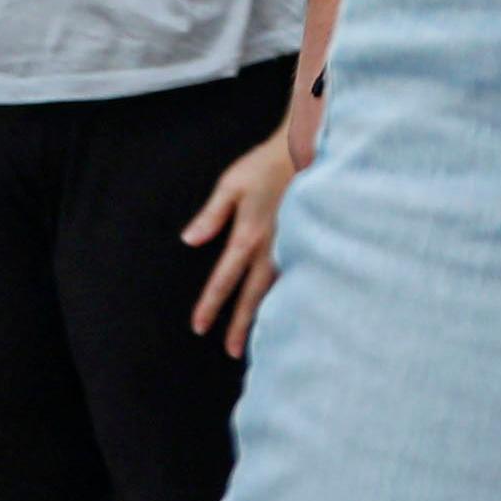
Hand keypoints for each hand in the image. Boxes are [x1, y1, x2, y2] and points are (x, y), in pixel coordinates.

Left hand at [180, 125, 300, 349]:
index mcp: (247, 235)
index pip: (224, 279)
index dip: (210, 304)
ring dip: (265, 315)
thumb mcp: (232, 183)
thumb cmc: (268, 163)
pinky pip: (295, 277)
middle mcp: (270, 248)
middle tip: (232, 351)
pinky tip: (290, 309)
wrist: (310, 149)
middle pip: (251, 295)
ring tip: (259, 339)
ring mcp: (292, 247)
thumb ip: (211, 215)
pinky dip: (289, 297)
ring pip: (275, 290)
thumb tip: (189, 240)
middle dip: (240, 324)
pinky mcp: (308, 241)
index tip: (199, 327)